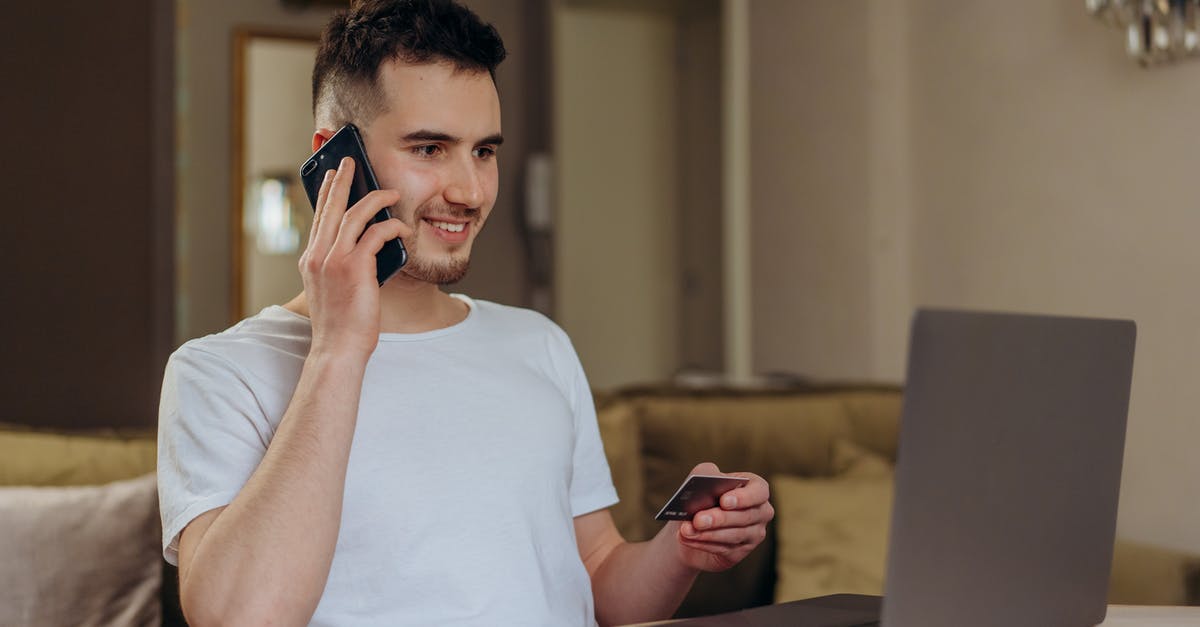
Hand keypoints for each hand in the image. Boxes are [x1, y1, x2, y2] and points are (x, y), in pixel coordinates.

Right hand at [299, 157, 410, 359]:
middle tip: (351, 162)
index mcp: (310, 261)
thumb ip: (342, 266)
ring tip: (389, 191)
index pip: (318, 218)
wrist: (338, 349)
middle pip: (330, 207)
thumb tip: (367, 247)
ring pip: (353, 215)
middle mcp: (317, 256)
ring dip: (374, 198)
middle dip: (342, 180)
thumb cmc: (342, 325)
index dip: (326, 194)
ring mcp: (333, 261)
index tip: (332, 176)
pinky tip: (403, 228)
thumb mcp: (334, 290)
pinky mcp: (354, 268)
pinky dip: (391, 227)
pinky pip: (375, 234)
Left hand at [673, 462, 773, 572]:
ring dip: (708, 533)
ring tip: (687, 530)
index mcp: (756, 488)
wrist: (691, 524)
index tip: (724, 501)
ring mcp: (753, 534)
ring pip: (734, 535)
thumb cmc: (702, 495)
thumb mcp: (702, 477)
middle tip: (698, 519)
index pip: (759, 491)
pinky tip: (687, 538)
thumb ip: (706, 473)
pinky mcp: (740, 552)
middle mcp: (761, 512)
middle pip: (746, 516)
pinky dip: (703, 543)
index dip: (744, 497)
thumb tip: (707, 482)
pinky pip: (724, 549)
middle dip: (720, 518)